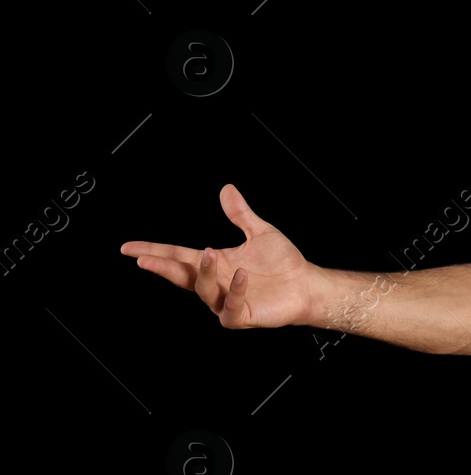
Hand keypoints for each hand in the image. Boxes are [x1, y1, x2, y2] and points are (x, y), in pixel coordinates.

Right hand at [121, 184, 318, 328]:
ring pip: (204, 291)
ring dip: (204, 272)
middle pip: (182, 276)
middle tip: (144, 259)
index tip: (129, 248)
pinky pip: (231, 308)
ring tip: (209, 252)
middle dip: (161, 268)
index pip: (178, 257)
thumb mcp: (259, 232)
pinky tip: (241, 275)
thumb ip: (239, 214)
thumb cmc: (282, 262)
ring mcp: (226, 302)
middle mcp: (216, 284)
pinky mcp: (242, 316)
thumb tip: (226, 188)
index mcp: (215, 264)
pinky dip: (234, 291)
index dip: (154, 252)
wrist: (306, 284)